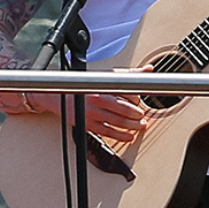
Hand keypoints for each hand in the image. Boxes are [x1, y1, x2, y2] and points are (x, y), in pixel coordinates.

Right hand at [26, 64, 153, 141]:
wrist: (60, 94)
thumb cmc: (85, 84)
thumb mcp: (107, 75)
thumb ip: (129, 74)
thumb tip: (148, 69)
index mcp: (103, 85)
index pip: (127, 93)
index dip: (137, 99)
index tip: (140, 102)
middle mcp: (98, 99)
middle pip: (124, 109)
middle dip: (137, 115)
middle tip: (142, 116)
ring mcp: (93, 113)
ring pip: (118, 122)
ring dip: (132, 126)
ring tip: (140, 126)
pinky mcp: (88, 124)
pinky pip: (108, 132)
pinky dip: (121, 136)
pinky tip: (129, 137)